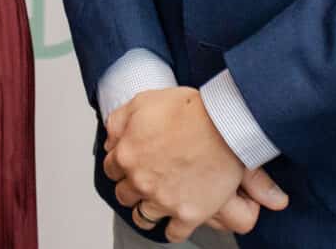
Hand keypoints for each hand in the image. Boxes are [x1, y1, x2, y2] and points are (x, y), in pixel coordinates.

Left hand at [103, 87, 279, 241]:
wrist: (224, 126)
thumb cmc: (189, 110)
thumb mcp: (143, 101)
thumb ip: (119, 121)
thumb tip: (110, 140)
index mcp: (128, 154)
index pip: (111, 169)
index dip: (121, 165)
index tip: (131, 164)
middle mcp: (141, 181)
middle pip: (124, 195)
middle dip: (131, 188)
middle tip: (145, 181)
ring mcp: (164, 200)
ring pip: (143, 217)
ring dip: (147, 210)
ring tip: (157, 203)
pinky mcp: (188, 214)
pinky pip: (173, 233)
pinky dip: (173, 229)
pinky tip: (177, 218)